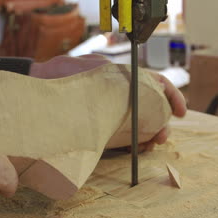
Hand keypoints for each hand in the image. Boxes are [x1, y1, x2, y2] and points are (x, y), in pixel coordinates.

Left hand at [29, 55, 186, 151]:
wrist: (36, 88)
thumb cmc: (60, 74)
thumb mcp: (89, 67)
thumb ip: (111, 72)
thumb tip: (135, 82)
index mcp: (123, 78)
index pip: (156, 84)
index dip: (172, 96)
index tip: (181, 112)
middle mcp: (121, 97)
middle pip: (152, 109)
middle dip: (163, 122)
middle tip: (162, 136)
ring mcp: (113, 114)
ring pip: (140, 125)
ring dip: (151, 135)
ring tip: (151, 145)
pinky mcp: (102, 129)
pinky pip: (123, 138)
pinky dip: (134, 145)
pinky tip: (137, 150)